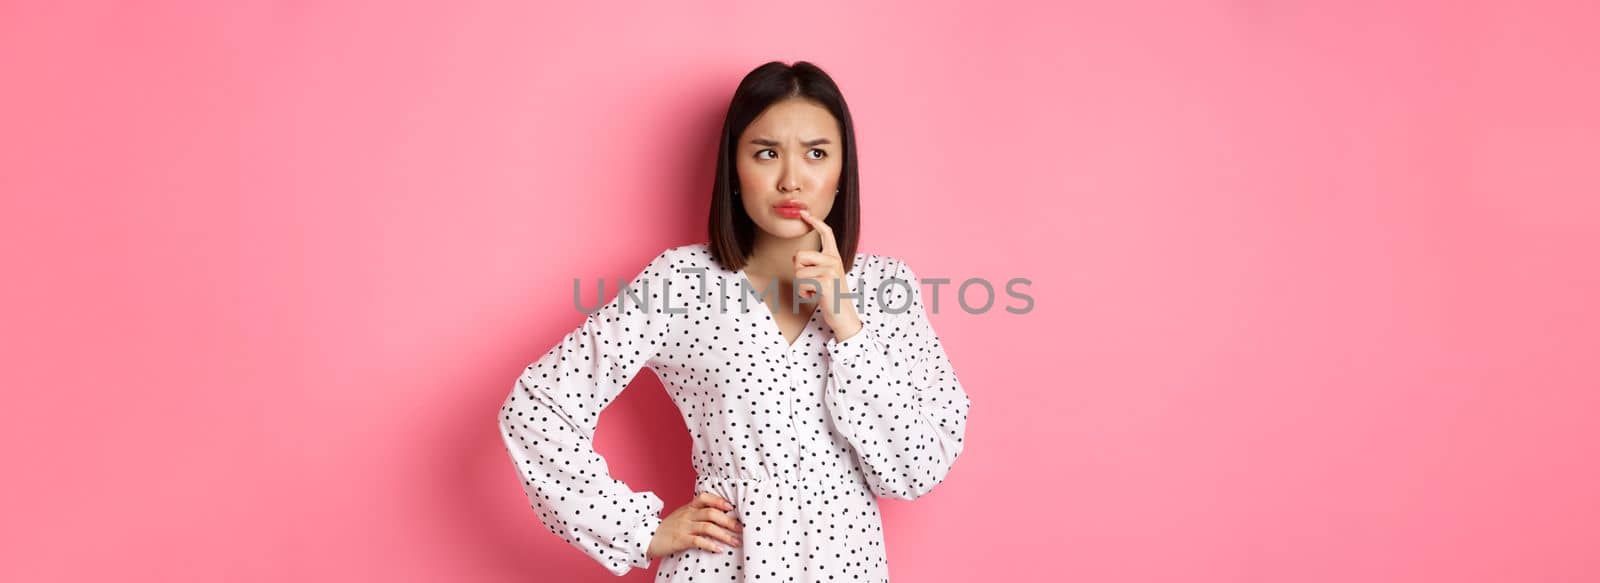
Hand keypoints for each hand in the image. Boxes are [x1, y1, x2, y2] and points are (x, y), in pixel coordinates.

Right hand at [646, 491, 743, 559]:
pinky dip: (710, 545)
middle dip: (728, 521)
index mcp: (689, 507)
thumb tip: (720, 514)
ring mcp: (684, 527)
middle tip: (740, 528)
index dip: (719, 501)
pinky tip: (719, 549)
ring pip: (707, 527)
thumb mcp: (682, 515)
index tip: (731, 507)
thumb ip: (697, 512)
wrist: (649, 537)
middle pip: (711, 513)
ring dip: (724, 535)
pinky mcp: (680, 540)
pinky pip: (698, 541)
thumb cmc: (669, 527)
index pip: (705, 497)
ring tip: (735, 542)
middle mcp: (687, 515)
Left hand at [795, 209, 862, 339]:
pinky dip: (804, 294)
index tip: (804, 214)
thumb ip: (815, 264)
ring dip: (801, 286)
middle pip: (799, 256)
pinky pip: (801, 283)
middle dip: (799, 272)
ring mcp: (831, 271)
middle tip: (811, 285)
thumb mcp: (826, 277)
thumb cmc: (832, 298)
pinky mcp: (826, 283)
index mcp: (835, 257)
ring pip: (798, 271)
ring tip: (815, 292)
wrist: (844, 317)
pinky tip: (816, 298)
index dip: (815, 222)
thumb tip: (796, 257)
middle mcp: (834, 261)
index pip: (826, 233)